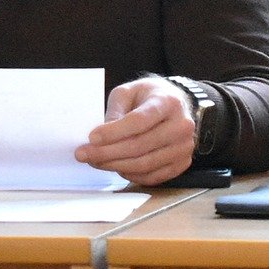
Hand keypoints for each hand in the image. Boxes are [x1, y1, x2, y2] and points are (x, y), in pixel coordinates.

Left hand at [76, 77, 196, 185]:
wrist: (176, 105)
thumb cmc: (148, 98)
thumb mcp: (128, 92)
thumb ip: (115, 110)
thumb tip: (101, 137)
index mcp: (168, 102)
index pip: (139, 121)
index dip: (113, 132)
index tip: (91, 138)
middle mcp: (181, 126)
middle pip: (140, 146)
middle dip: (108, 153)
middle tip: (84, 154)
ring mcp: (184, 147)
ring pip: (145, 164)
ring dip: (115, 166)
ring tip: (95, 161)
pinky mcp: (182, 163)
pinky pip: (152, 176)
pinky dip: (131, 175)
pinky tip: (116, 167)